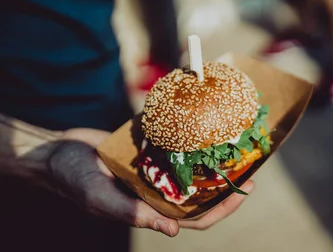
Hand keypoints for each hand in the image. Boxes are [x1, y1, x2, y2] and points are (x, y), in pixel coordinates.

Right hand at [47, 129, 253, 236]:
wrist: (57, 150)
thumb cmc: (74, 179)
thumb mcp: (100, 198)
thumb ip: (132, 213)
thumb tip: (171, 231)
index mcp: (152, 209)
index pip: (196, 217)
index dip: (223, 208)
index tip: (245, 190)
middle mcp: (159, 192)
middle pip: (203, 193)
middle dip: (228, 183)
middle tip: (250, 165)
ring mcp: (157, 171)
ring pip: (194, 171)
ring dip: (214, 162)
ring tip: (236, 146)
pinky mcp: (150, 151)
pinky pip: (178, 149)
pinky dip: (193, 142)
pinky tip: (207, 127)